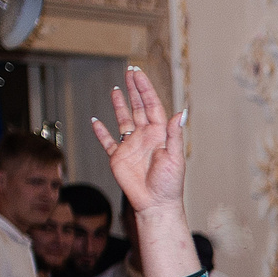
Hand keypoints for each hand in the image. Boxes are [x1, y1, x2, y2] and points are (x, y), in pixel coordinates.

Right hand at [89, 66, 186, 223]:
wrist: (156, 204)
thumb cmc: (170, 184)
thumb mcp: (175, 157)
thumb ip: (174, 134)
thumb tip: (181, 112)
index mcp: (159, 134)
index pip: (151, 105)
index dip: (144, 88)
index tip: (137, 73)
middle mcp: (145, 137)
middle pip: (138, 107)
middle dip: (134, 90)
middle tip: (129, 72)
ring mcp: (131, 146)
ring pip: (124, 120)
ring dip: (120, 105)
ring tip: (116, 90)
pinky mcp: (118, 158)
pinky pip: (108, 141)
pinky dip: (101, 132)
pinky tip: (96, 121)